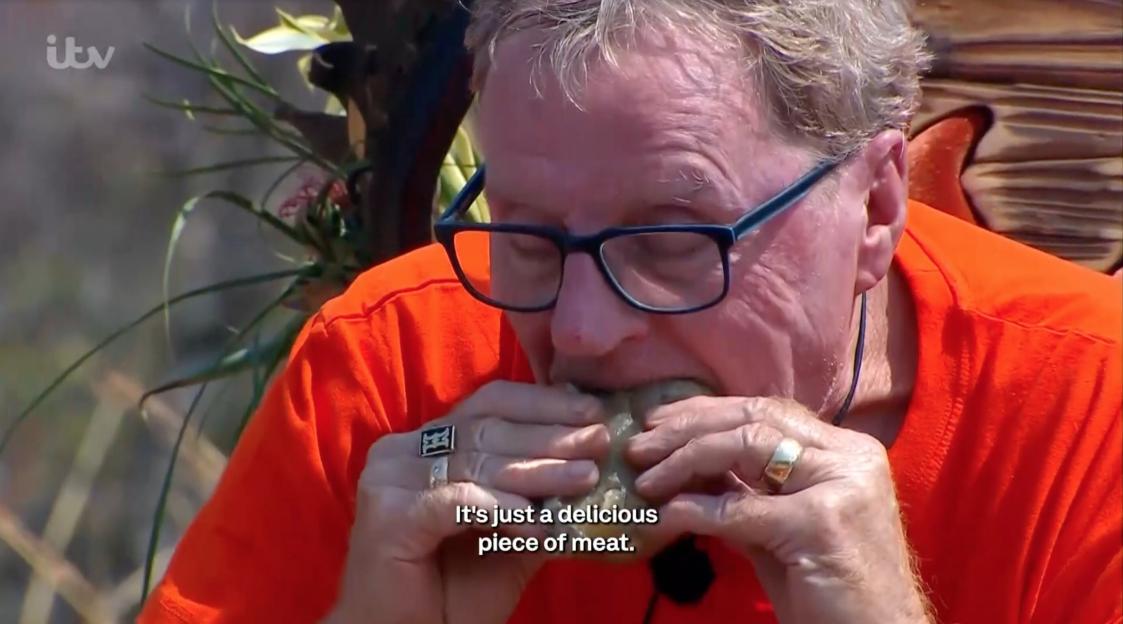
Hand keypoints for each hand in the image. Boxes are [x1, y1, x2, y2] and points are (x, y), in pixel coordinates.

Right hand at [326, 381, 609, 623]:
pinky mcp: (387, 515)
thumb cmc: (454, 593)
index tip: (593, 413)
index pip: (490, 404)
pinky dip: (501, 508)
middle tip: (600, 442)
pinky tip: (538, 522)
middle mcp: (403, 451)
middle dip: (550, 436)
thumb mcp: (512, 533)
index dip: (544, 405)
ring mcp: (390, 479)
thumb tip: (594, 459)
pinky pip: (456, 501)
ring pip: (477, 463)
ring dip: (538, 472)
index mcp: (428, 444)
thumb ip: (541, 495)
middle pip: (487, 429)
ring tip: (585, 477)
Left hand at [627, 396, 930, 623]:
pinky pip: (741, 508)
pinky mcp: (821, 524)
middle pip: (753, 419)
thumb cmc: (829, 589)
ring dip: (684, 460)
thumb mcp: (780, 527)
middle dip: (687, 428)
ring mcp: (839, 487)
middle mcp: (848, 458)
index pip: (766, 411)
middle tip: (640, 446)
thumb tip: (683, 462)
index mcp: (844, 451)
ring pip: (745, 448)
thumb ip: (744, 490)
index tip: (659, 422)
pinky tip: (667, 516)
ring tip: (646, 480)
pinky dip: (696, 510)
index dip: (706, 411)